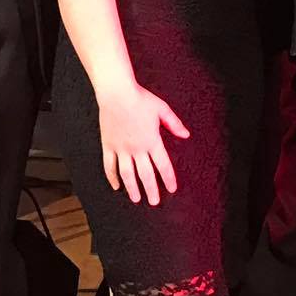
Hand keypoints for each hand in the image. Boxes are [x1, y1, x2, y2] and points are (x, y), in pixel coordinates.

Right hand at [97, 83, 188, 206]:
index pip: (163, 165)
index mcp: (152, 140)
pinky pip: (109, 165)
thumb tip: (186, 135)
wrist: (117, 92)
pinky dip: (112, 177)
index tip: (172, 189)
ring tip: (136, 199)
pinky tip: (116, 186)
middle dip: (151, 190)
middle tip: (154, 202)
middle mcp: (137, 148)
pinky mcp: (108, 145)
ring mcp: (121, 148)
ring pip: (127, 173)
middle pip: (145, 174)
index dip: (168, 178)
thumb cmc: (140, 98)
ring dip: (132, 188)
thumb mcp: (162, 109)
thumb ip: (174, 124)